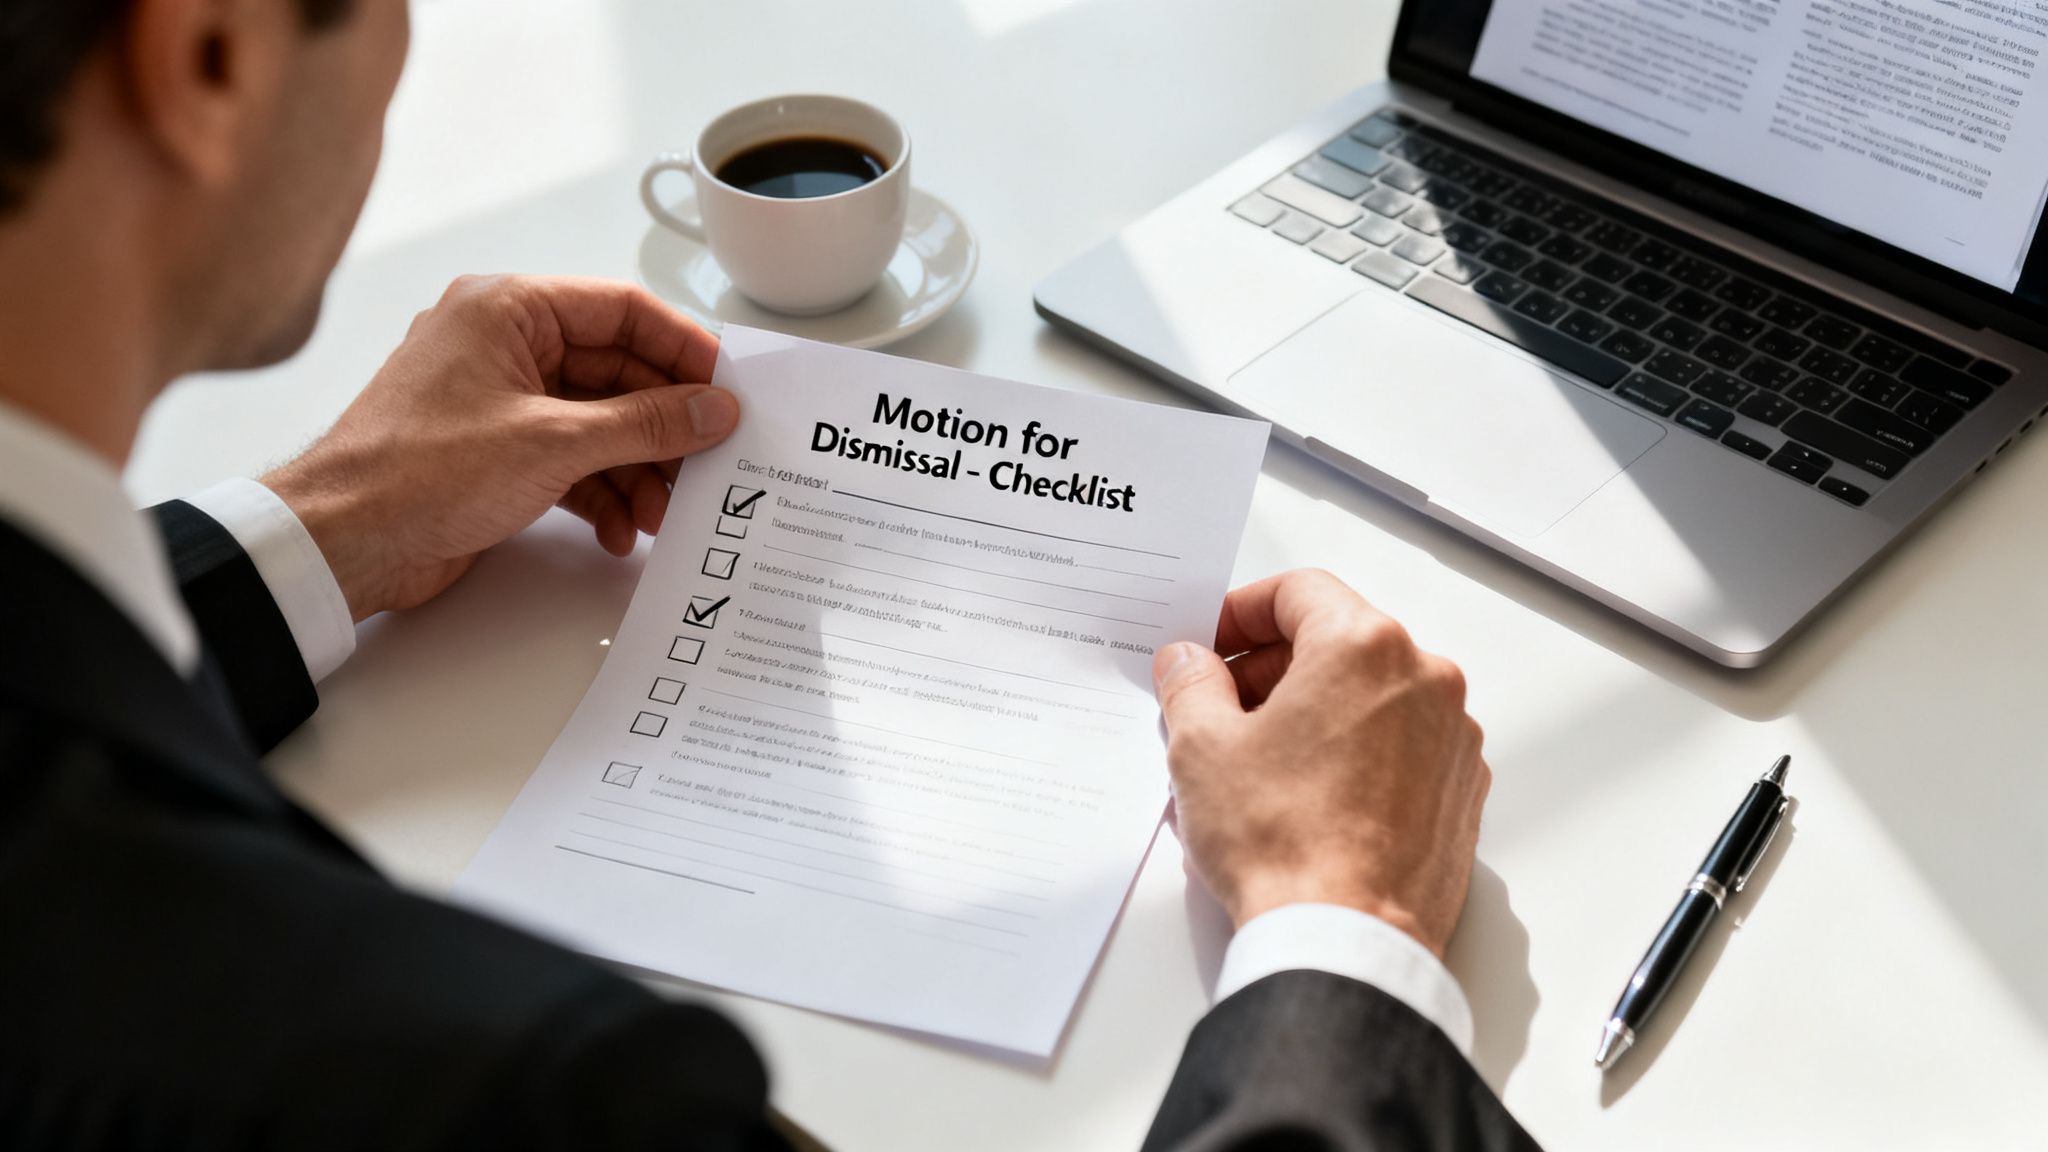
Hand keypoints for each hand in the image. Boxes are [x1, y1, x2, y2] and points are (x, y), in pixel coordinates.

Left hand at [263, 275, 737, 620]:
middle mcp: (504, 344)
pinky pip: (572, 459)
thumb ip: (646, 423)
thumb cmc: (416, 472)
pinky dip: (601, 492)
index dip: (683, 349)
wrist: (343, 542)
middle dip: (664, 426)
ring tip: (664, 512)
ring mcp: (500, 400)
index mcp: (507, 309)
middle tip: (710, 460)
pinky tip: (621, 529)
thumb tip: (711, 409)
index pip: (622, 311)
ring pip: (599, 422)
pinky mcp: (496, 451)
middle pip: (617, 372)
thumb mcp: (554, 442)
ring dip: (638, 469)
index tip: (728, 387)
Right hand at [1151, 569, 1488, 956]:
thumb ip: (1192, 684)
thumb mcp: (1201, 748)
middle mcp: (1424, 679)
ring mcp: (1452, 738)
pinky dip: (1354, 752)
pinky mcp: (1460, 792)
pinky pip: (1401, 746)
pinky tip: (1306, 795)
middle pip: (1338, 641)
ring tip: (1257, 760)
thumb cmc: (1282, 844)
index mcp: (1364, 647)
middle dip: (1272, 666)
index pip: (1298, 592)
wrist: (1346, 941)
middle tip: (1219, 705)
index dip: (1241, 612)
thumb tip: (1191, 663)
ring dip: (1314, 709)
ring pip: (1372, 695)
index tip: (1211, 644)